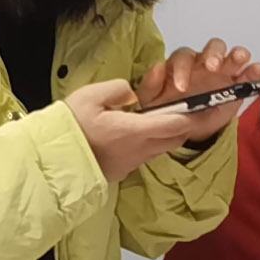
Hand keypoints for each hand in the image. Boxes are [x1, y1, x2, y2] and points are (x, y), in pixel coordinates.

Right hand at [62, 77, 218, 180]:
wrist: (53, 163)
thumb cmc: (70, 128)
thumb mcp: (90, 96)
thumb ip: (117, 89)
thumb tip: (132, 93)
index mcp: (137, 130)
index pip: (177, 122)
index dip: (194, 113)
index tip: (206, 103)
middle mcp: (141, 149)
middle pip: (176, 137)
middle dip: (186, 123)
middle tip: (191, 108)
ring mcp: (133, 162)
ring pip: (164, 147)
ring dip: (170, 133)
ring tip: (167, 117)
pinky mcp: (124, 170)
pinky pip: (148, 154)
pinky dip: (154, 142)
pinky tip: (142, 132)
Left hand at [141, 38, 259, 120]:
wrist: (184, 128)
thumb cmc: (168, 109)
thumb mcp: (152, 101)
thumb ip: (151, 85)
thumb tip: (158, 67)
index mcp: (182, 65)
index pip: (184, 57)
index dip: (183, 69)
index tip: (182, 88)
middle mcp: (204, 63)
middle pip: (212, 47)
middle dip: (214, 54)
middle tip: (213, 67)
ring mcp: (223, 72)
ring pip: (231, 54)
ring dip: (236, 55)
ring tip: (240, 60)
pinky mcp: (237, 85)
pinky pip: (248, 73)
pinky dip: (254, 70)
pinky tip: (258, 71)